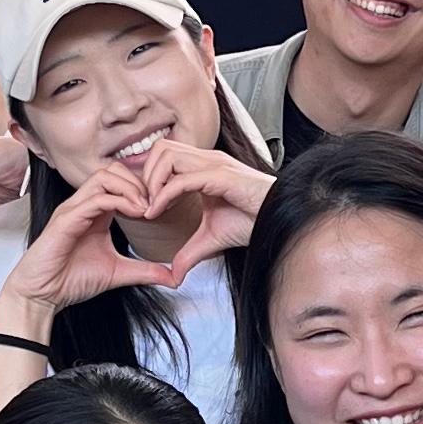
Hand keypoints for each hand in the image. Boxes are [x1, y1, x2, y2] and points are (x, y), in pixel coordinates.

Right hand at [11, 145, 265, 311]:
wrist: (42, 295)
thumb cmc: (71, 280)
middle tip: (157, 204)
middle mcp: (83, 205)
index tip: (163, 206)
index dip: (145, 188)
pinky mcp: (65, 220)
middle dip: (140, 183)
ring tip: (147, 208)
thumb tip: (174, 276)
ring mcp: (73, 209)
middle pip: (114, 171)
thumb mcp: (119, 273)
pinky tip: (136, 214)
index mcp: (95, 211)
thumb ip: (145, 270)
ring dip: (131, 188)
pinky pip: (95, 198)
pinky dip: (119, 201)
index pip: (121, 182)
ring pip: (104, 177)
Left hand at [124, 138, 270, 271]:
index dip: (148, 178)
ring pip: (167, 155)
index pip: (164, 156)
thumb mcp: (211, 239)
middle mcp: (207, 160)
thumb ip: (189, 253)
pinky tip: (157, 213)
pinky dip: (163, 195)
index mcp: (203, 167)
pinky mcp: (222, 176)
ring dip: (152, 181)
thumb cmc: (252, 222)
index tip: (144, 206)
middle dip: (145, 175)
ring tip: (151, 208)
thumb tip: (174, 275)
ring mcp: (214, 164)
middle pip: (161, 148)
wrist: (279, 221)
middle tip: (144, 204)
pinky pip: (182, 179)